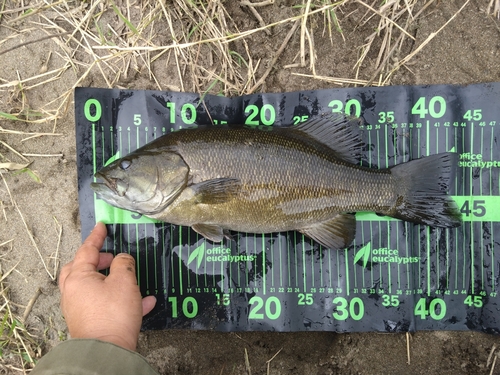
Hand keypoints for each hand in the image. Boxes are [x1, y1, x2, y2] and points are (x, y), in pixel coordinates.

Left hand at [58, 222, 156, 350]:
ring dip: (115, 281)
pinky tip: (146, 302)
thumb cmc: (112, 314)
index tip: (102, 226)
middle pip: (83, 269)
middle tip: (113, 257)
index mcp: (78, 278)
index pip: (86, 250)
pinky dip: (122, 300)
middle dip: (100, 261)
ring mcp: (81, 308)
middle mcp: (75, 292)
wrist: (107, 351)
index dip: (96, 237)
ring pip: (96, 287)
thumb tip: (122, 259)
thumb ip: (124, 264)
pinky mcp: (90, 322)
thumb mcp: (124, 281)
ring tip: (133, 280)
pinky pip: (106, 305)